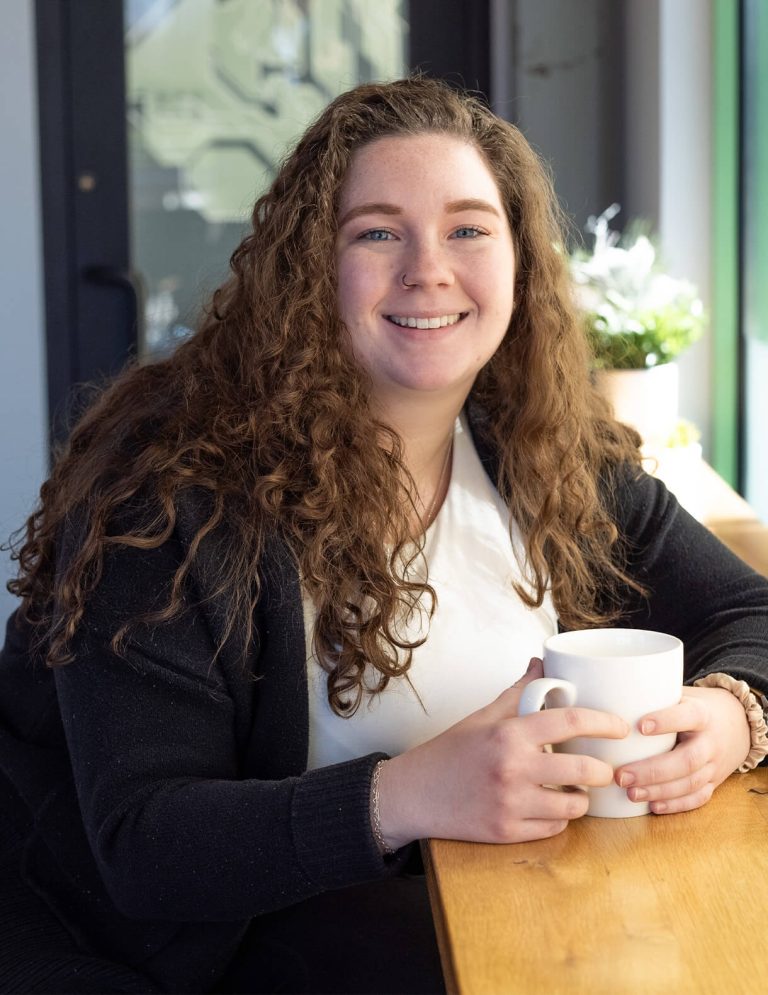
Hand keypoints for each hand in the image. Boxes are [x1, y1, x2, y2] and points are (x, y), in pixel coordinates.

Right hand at [376, 658, 628, 847]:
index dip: (604, 722)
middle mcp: (512, 767)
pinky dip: (558, 820)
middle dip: (603, 770)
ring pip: (574, 806)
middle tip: (604, 768)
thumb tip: (541, 662)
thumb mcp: (483, 717)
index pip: (570, 721)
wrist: (413, 793)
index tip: (621, 726)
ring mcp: (510, 803)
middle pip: (583, 770)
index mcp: (509, 733)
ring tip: (575, 790)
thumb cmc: (451, 752)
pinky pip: (553, 829)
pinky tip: (550, 808)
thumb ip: (517, 692)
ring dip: (582, 799)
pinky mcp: (507, 832)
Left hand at [614, 686, 751, 814]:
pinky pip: (698, 798)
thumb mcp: (680, 695)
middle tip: (621, 776)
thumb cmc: (694, 707)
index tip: (639, 726)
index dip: (666, 721)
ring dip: (659, 791)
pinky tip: (653, 806)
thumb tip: (606, 696)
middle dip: (652, 771)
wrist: (736, 723)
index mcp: (703, 714)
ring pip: (691, 783)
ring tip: (631, 793)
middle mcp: (711, 741)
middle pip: (687, 760)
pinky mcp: (714, 782)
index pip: (688, 716)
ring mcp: (714, 765)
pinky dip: (676, 804)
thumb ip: (652, 697)